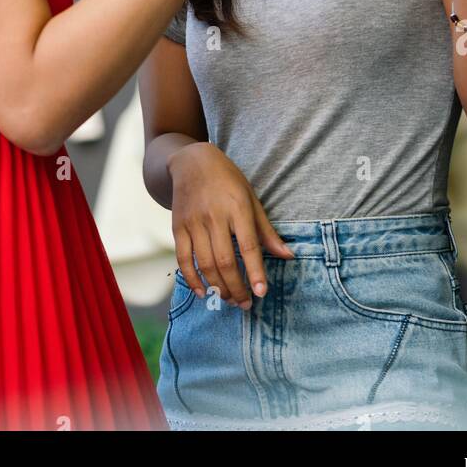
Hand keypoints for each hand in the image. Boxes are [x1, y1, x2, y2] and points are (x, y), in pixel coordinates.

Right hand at [167, 143, 293, 307]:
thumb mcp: (251, 198)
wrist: (192, 162)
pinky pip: (183, 259)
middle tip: (246, 304)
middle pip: (225, 261)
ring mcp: (194, 222)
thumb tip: (288, 256)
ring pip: (205, 264)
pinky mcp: (178, 227)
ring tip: (229, 300)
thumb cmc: (228, 180)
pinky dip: (192, 279)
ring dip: (217, 288)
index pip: (248, 246)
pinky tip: (203, 293)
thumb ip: (266, 230)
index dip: (255, 271)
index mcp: (237, 207)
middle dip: (236, 288)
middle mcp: (214, 216)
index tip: (261, 293)